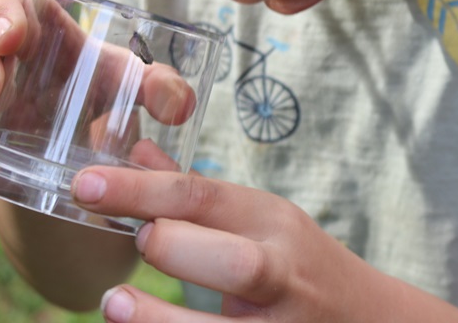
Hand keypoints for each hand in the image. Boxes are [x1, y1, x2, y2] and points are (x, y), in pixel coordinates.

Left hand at [71, 168, 457, 322]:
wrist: (372, 321)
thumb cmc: (301, 265)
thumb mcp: (259, 220)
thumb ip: (195, 194)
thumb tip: (135, 151)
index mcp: (273, 222)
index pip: (206, 196)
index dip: (142, 189)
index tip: (85, 186)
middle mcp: (283, 272)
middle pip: (234, 258)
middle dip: (175, 245)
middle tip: (137, 241)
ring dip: (164, 317)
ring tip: (115, 302)